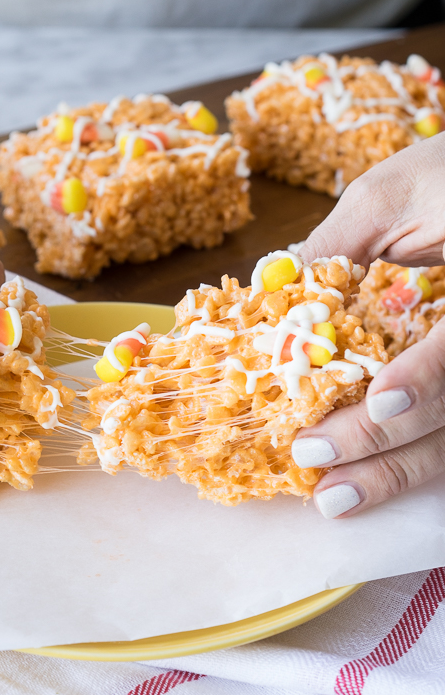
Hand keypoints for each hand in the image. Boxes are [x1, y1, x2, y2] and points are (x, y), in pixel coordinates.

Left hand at [293, 134, 444, 517]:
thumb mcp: (388, 196)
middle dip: (388, 442)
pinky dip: (408, 458)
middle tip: (316, 458)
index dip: (426, 378)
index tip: (378, 404)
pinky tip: (366, 482)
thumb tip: (268, 298)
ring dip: (397, 470)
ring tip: (335, 499)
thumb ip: (337, 248)